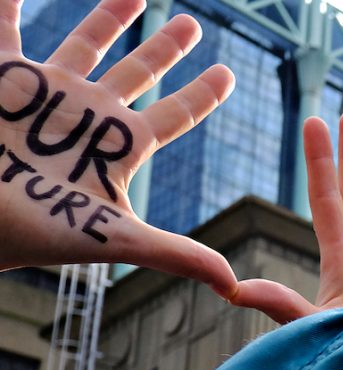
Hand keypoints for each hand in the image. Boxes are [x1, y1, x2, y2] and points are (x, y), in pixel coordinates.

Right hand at [0, 0, 235, 292]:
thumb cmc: (38, 231)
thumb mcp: (114, 238)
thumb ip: (176, 254)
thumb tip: (234, 284)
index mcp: (119, 146)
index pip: (175, 114)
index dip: (202, 94)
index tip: (228, 72)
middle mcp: (88, 115)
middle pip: (139, 71)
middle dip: (165, 47)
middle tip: (193, 25)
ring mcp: (46, 93)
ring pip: (85, 42)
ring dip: (110, 16)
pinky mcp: (0, 77)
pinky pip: (4, 27)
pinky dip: (10, 4)